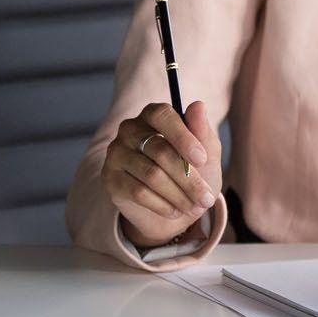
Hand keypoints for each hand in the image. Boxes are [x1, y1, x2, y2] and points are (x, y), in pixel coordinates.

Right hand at [103, 101, 222, 248]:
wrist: (175, 205)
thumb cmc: (192, 171)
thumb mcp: (206, 152)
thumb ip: (202, 131)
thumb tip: (197, 105)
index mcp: (153, 115)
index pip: (163, 116)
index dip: (183, 137)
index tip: (203, 159)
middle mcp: (130, 129)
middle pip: (159, 150)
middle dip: (189, 178)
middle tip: (207, 198)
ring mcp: (116, 153)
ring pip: (151, 175)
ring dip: (179, 195)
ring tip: (196, 207)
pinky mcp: (110, 178)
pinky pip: (138, 192)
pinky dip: (162, 204)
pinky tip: (176, 211)